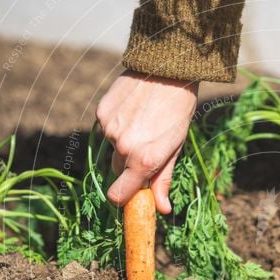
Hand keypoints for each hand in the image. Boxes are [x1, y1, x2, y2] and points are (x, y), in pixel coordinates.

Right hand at [96, 70, 197, 212]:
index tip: (132, 193)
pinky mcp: (101, 112)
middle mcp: (123, 147)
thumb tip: (162, 209)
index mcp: (144, 160)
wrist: (167, 70)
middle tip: (147, 146)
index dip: (124, 197)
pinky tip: (132, 112)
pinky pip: (106, 129)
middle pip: (117, 171)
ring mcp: (110, 129)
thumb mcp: (175, 147)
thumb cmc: (178, 112)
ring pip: (112, 148)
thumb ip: (164, 180)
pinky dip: (116, 126)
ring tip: (142, 123)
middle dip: (129, 166)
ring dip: (123, 143)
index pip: (118, 195)